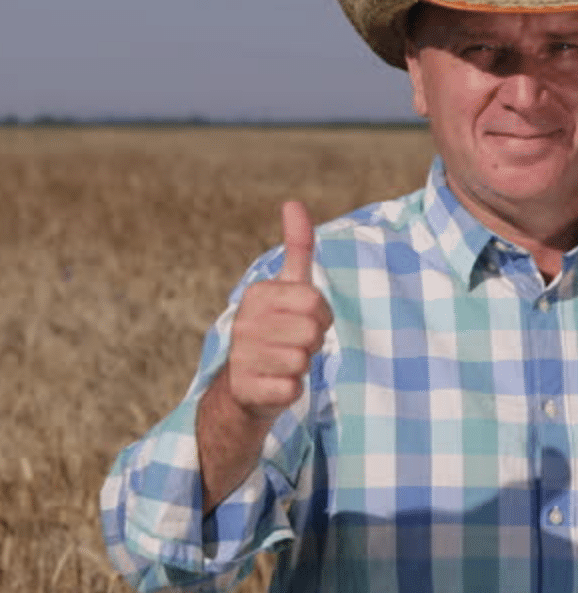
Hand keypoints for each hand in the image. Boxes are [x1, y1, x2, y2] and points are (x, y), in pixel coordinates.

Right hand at [225, 201, 332, 419]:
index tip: (304, 321)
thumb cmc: (275, 330)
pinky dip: (291, 389)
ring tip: (283, 363)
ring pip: (302, 360)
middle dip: (312, 342)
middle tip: (294, 344)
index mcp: (258, 294)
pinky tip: (275, 383)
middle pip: (312, 331)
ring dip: (301, 366)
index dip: (320, 316)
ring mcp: (242, 355)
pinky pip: (292, 388)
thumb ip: (297, 247)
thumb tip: (293, 202)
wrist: (245, 384)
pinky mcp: (246, 387)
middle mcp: (243, 321)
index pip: (315, 302)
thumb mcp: (287, 287)